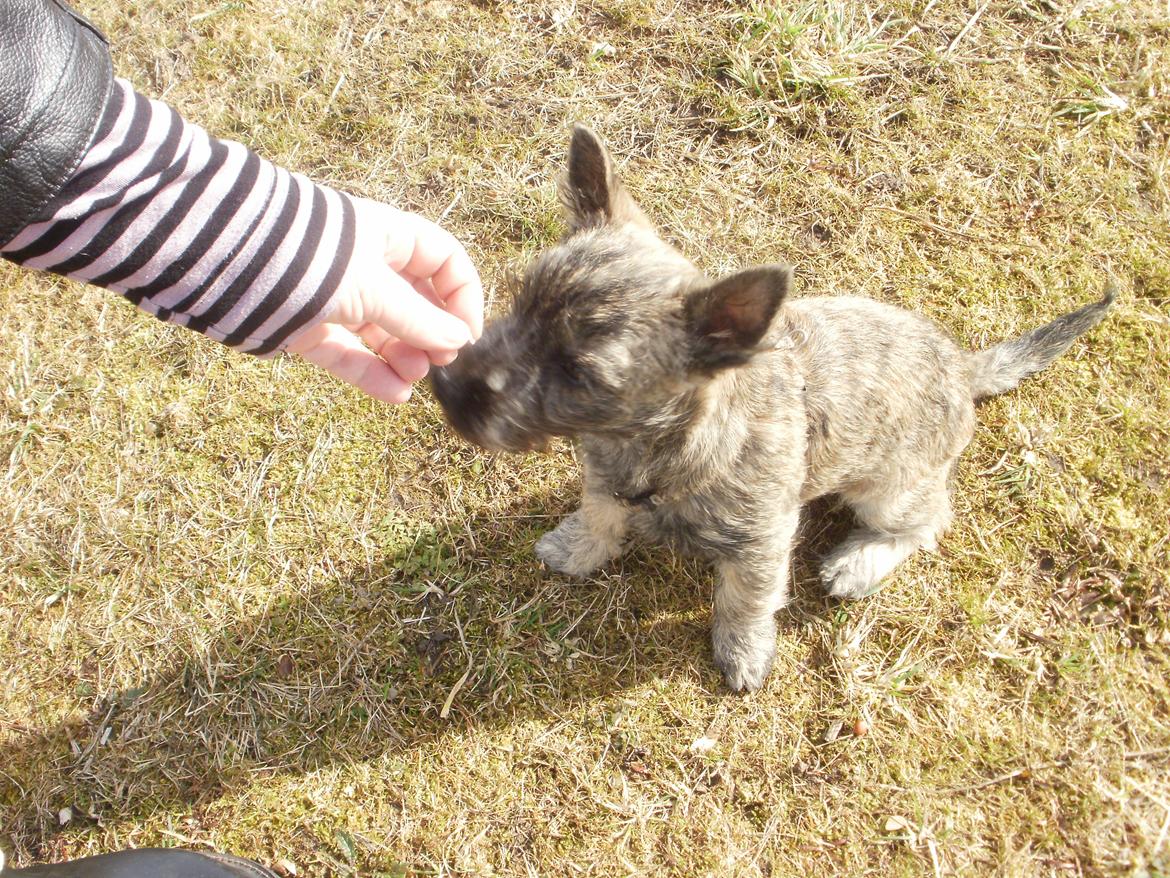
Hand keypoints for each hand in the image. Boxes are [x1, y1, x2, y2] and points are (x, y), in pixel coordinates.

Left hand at [285, 197, 483, 402]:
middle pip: (414, 301)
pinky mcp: (308, 329)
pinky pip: (350, 354)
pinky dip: (372, 374)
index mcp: (385, 237)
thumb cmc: (311, 260)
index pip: (441, 260)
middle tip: (441, 361)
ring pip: (382, 332)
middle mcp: (363, 265)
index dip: (460, 294)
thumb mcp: (374, 288)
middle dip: (431, 332)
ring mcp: (335, 299)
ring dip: (403, 356)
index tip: (467, 332)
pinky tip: (395, 395)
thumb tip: (459, 342)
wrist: (227, 264)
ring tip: (415, 377)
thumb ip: (419, 319)